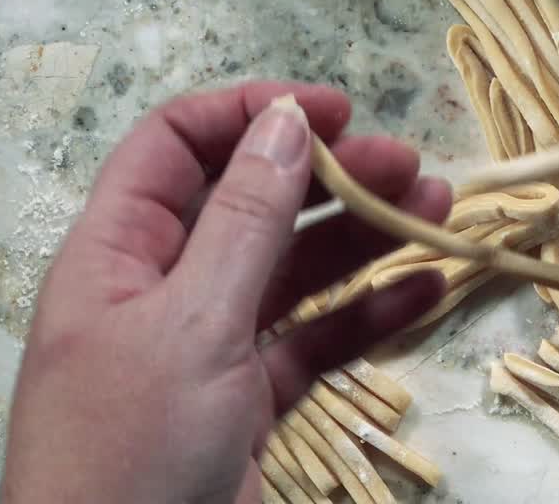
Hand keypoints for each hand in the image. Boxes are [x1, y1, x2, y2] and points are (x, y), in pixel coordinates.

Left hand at [1, 82, 450, 503]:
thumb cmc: (134, 449)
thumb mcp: (192, 324)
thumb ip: (245, 221)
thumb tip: (285, 118)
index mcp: (118, 253)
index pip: (176, 146)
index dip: (252, 113)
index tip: (336, 110)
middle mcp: (163, 287)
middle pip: (252, 203)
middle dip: (330, 177)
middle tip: (410, 164)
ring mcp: (210, 345)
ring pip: (294, 269)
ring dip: (364, 238)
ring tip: (440, 209)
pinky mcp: (249, 398)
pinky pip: (315, 339)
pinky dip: (367, 313)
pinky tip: (427, 290)